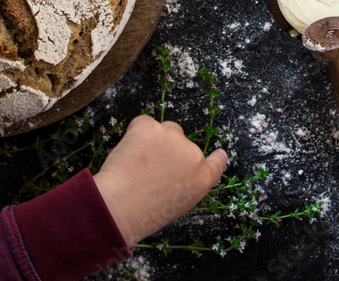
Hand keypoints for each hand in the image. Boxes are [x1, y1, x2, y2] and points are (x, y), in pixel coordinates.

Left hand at [92, 115, 227, 245]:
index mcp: (202, 179)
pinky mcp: (151, 128)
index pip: (216, 164)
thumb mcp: (176, 206)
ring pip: (164, 129)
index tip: (218, 153)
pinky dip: (134, 133)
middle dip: (167, 148)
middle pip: (182, 141)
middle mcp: (193, 156)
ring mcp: (173, 139)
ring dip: (153, 139)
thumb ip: (184, 183)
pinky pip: (143, 123)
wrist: (120, 208)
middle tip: (147, 170)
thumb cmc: (142, 215)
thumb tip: (174, 169)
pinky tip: (128, 154)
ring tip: (136, 164)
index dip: (216, 157)